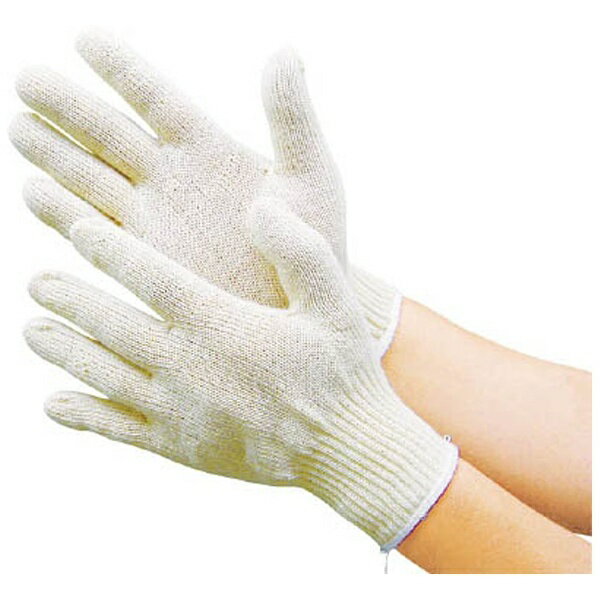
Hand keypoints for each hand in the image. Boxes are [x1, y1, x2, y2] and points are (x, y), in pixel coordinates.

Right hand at [11, 30, 399, 351]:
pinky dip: (63, 213)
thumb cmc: (316, 243)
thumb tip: (284, 48)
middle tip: (26, 79)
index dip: (122, 70)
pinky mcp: (142, 258)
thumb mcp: (311, 175)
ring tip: (18, 128)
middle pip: (109, 133)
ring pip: (90, 177)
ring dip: (53, 154)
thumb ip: (291, 117)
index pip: (157, 99)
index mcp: (210, 148)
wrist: (300, 308)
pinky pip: (92, 229)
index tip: (84, 37)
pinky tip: (33, 192)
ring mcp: (152, 218)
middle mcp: (172, 177)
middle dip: (68, 107)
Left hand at [25, 198, 455, 548]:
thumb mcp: (335, 301)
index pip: (151, 277)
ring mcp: (179, 411)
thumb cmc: (341, 370)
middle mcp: (188, 367)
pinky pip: (118, 429)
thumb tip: (259, 206)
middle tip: (37, 283)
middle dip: (71, 300)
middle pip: (111, 326)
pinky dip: (81, 416)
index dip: (109, 250)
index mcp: (221, 325)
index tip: (78, 230)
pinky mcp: (180, 446)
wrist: (345, 448)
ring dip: (64, 351)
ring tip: (31, 331)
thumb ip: (299, 250)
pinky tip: (53, 404)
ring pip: (104, 376)